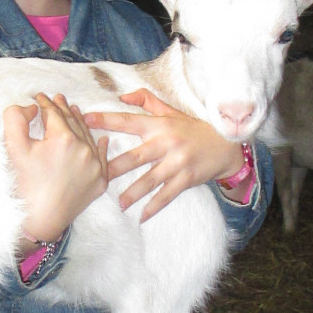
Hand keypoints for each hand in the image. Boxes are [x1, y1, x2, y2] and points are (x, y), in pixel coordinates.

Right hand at [3, 93, 108, 249]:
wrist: (39, 221)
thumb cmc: (24, 185)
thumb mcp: (13, 147)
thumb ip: (16, 118)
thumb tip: (32, 108)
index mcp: (64, 139)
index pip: (53, 114)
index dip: (45, 103)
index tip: (39, 97)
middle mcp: (84, 149)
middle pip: (72, 122)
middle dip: (62, 109)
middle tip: (57, 98)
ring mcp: (95, 166)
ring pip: (88, 138)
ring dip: (80, 123)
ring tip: (73, 111)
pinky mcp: (100, 182)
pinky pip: (104, 159)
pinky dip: (102, 147)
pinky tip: (102, 139)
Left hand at [84, 88, 245, 221]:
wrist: (226, 146)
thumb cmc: (194, 129)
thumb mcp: (172, 112)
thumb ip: (147, 101)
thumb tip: (121, 96)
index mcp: (159, 126)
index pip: (128, 121)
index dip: (106, 120)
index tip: (85, 120)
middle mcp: (166, 143)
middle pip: (135, 156)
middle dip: (114, 167)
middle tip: (96, 175)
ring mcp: (177, 163)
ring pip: (150, 180)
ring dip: (133, 193)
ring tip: (119, 203)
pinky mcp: (186, 179)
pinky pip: (167, 195)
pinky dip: (154, 207)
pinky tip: (141, 217)